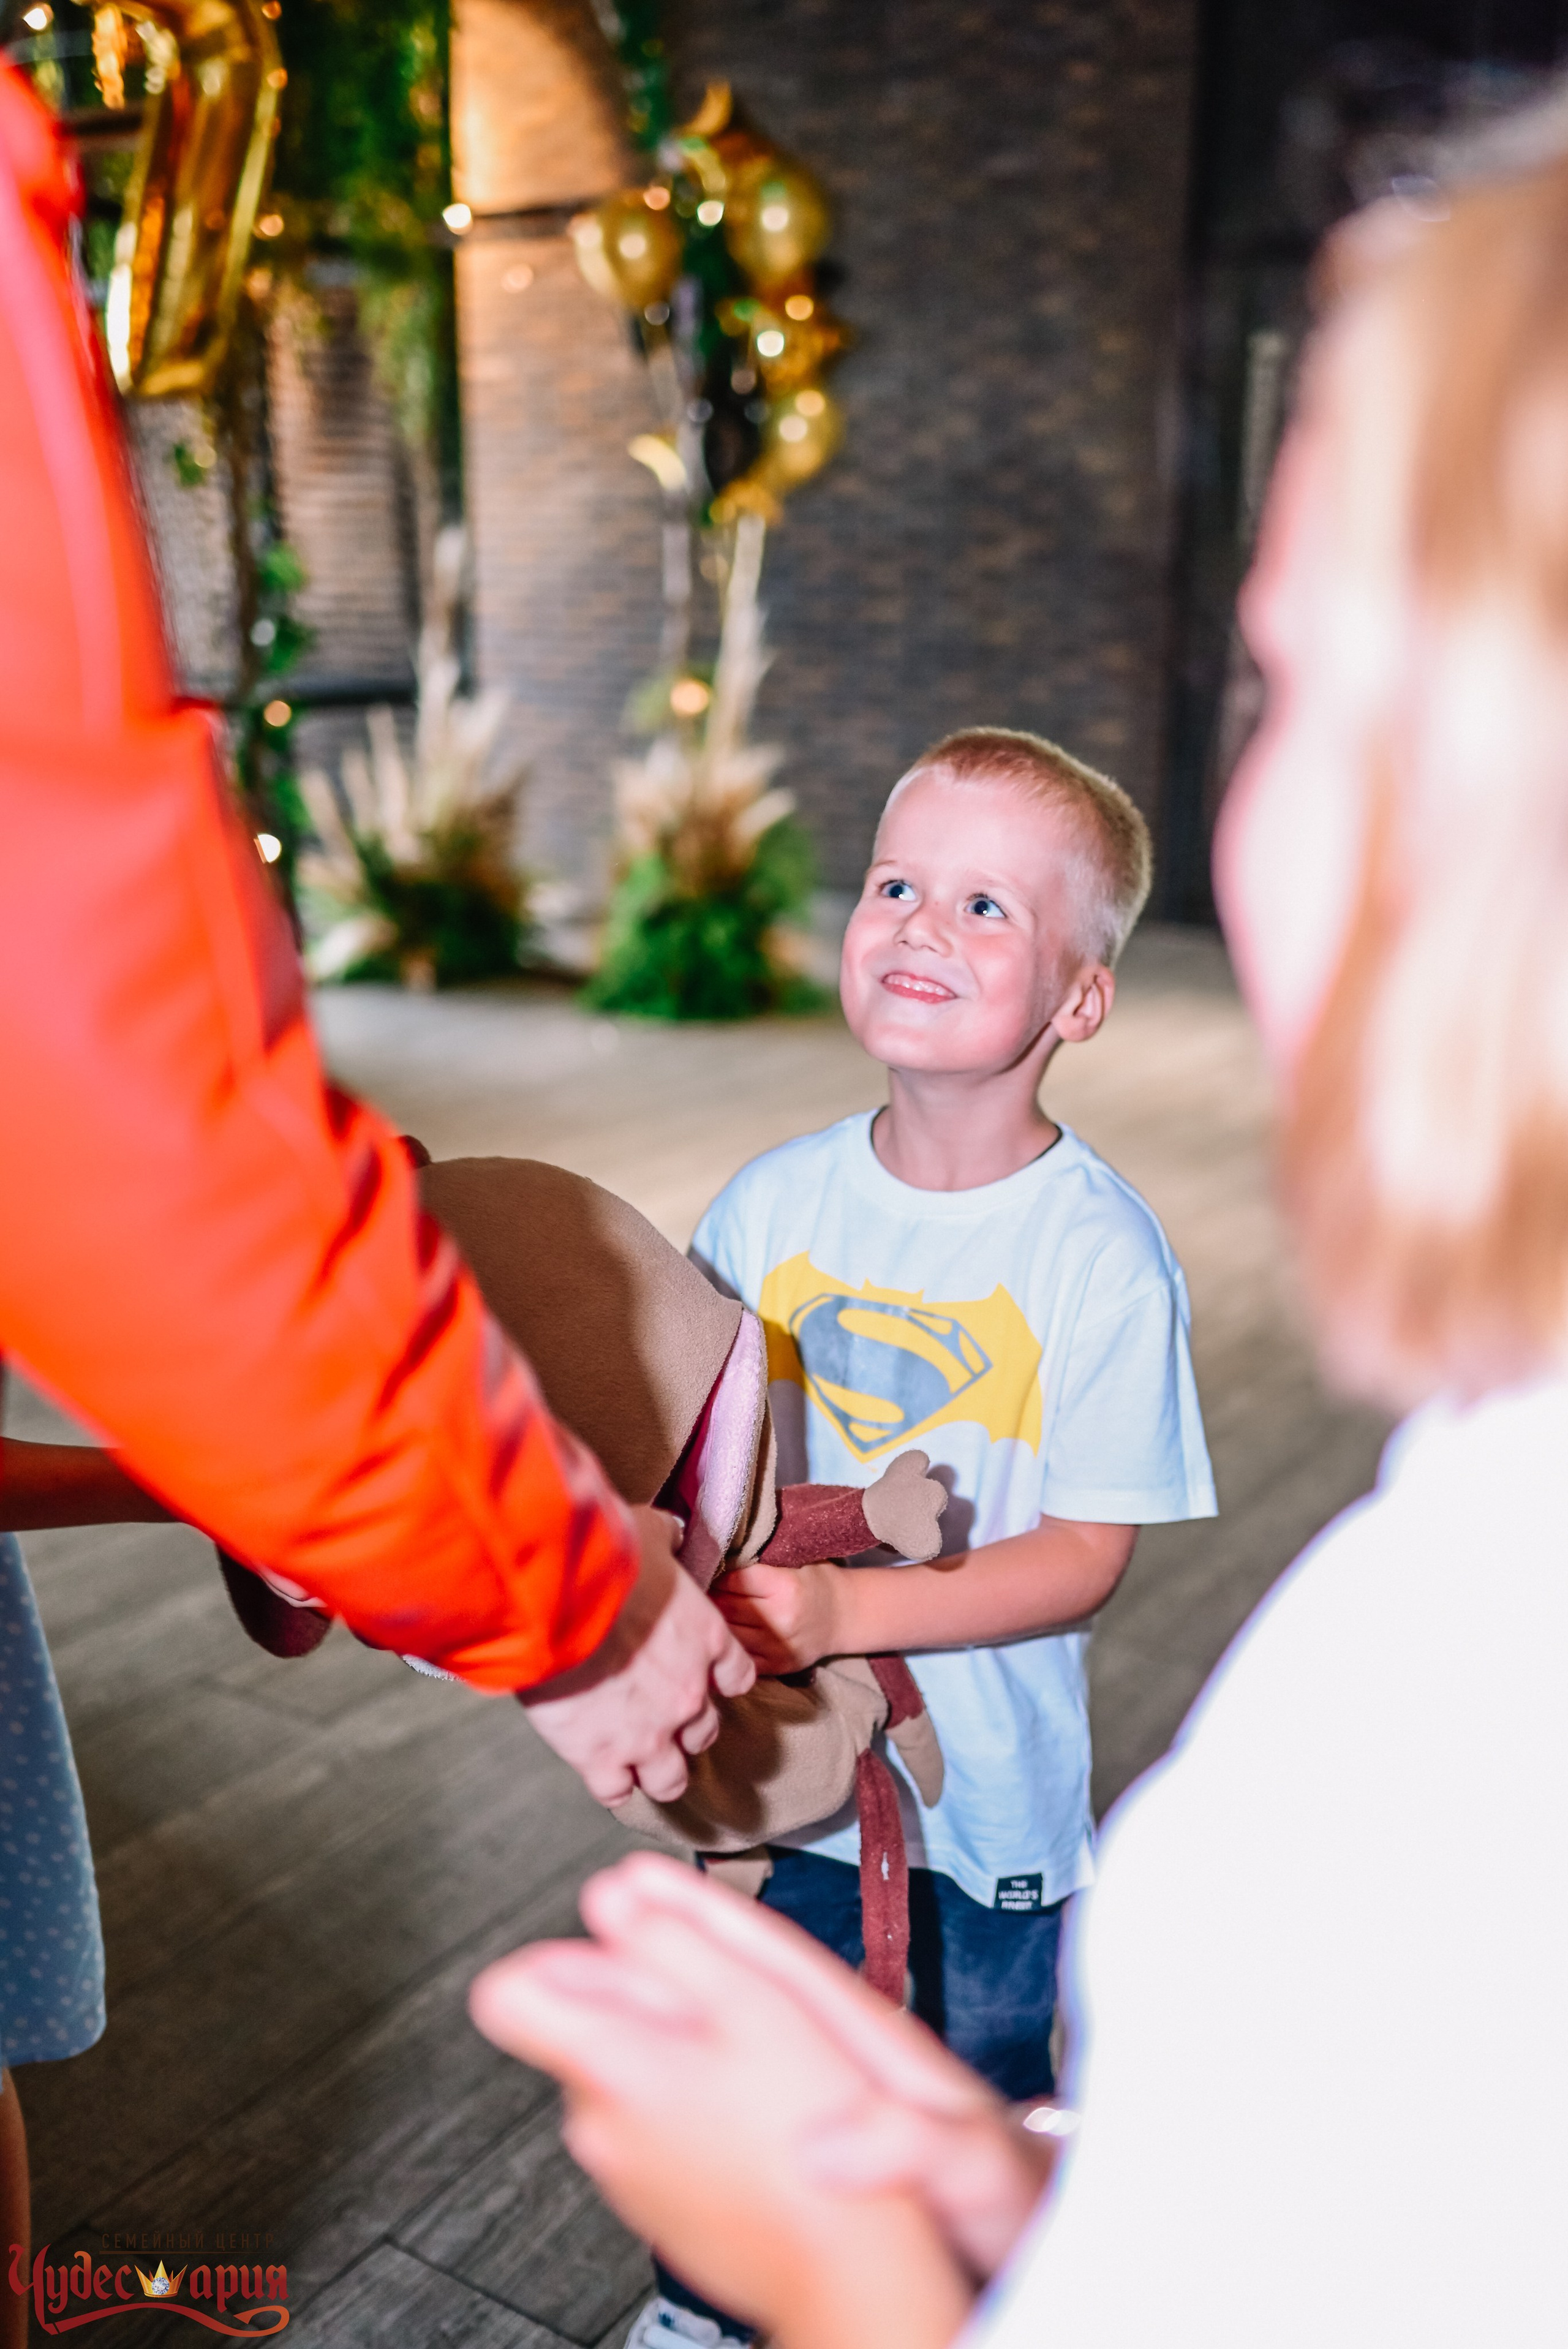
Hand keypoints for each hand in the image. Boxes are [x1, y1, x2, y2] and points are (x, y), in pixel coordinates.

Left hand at [470, 1854, 977, 2348]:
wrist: (841, 2264)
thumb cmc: (808, 2131)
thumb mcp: (754, 1998)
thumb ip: (671, 1939)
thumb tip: (609, 1895)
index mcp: (609, 2067)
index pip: (507, 1995)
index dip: (557, 1957)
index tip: (619, 1956)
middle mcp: (595, 2124)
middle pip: (579, 2027)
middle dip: (642, 2001)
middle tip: (723, 2010)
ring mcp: (620, 2172)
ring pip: (619, 2074)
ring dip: (669, 2054)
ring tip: (745, 2064)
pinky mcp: (651, 2202)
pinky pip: (646, 2127)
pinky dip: (685, 2107)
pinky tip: (746, 2115)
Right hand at [520, 1509, 754, 1803]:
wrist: (556, 1599)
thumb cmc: (605, 1559)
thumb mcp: (649, 1534)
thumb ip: (670, 1540)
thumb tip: (673, 1533)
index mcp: (707, 1642)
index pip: (737, 1677)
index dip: (718, 1680)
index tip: (703, 1678)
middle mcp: (688, 1695)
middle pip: (705, 1732)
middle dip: (685, 1728)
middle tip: (660, 1717)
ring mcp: (648, 1734)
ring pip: (671, 1779)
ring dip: (658, 1770)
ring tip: (638, 1762)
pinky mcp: (601, 1757)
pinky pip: (617, 1792)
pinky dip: (611, 1785)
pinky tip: (600, 1770)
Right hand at [585, 1854, 1053, 2279]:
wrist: (1052, 2245)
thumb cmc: (1028, 2207)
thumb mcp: (981, 2172)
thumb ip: (921, 2145)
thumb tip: (826, 2146)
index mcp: (887, 2055)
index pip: (789, 1971)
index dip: (719, 1927)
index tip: (648, 1890)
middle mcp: (857, 2066)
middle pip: (758, 1990)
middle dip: (685, 1942)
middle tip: (610, 1896)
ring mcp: (843, 2103)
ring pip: (750, 2037)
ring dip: (682, 2005)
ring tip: (606, 1975)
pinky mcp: (832, 2152)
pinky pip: (753, 2098)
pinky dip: (700, 2075)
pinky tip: (654, 2081)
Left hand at [716, 1556, 849, 1672]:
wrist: (845, 1616)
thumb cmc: (816, 1582)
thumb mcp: (795, 1562)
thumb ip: (761, 1564)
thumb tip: (717, 1561)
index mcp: (786, 1587)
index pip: (734, 1580)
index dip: (716, 1574)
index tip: (706, 1570)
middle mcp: (781, 1619)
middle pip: (727, 1607)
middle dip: (709, 1597)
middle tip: (697, 1590)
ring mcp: (778, 1646)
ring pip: (730, 1633)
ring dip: (715, 1622)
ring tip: (704, 1612)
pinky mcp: (777, 1666)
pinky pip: (741, 1657)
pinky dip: (727, 1645)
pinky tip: (719, 1635)